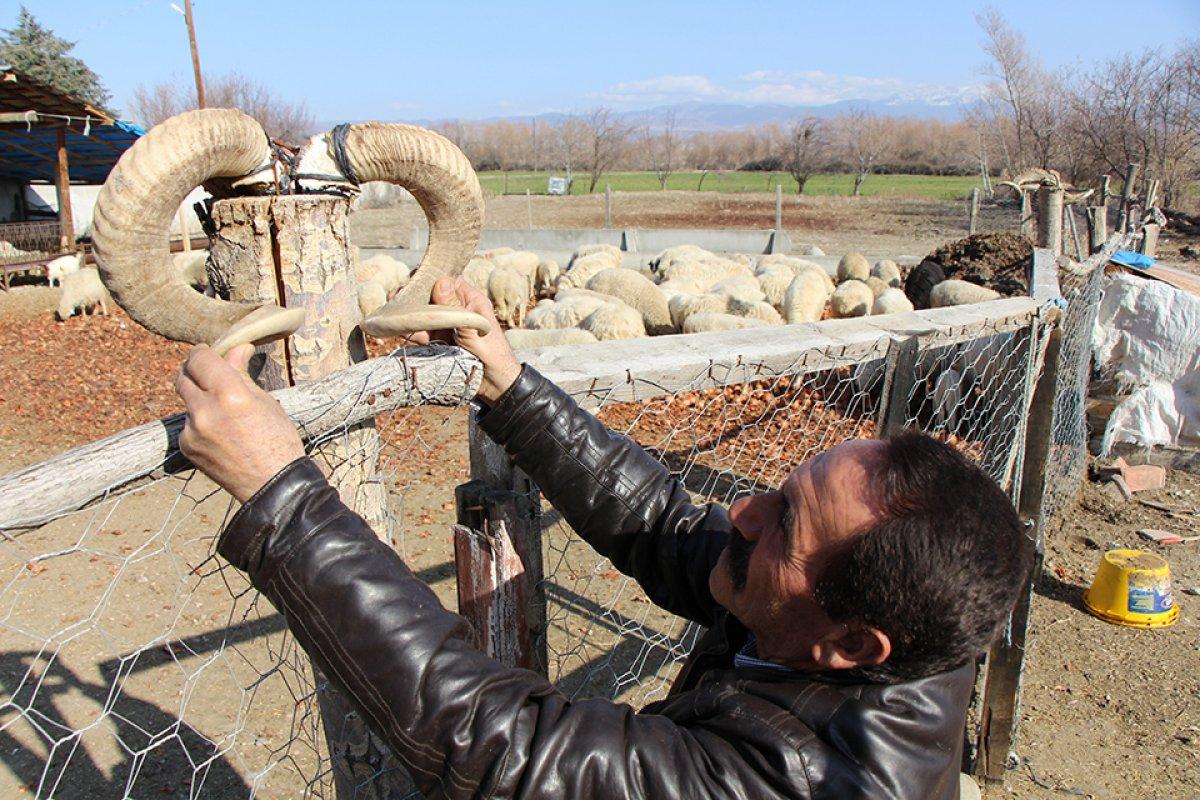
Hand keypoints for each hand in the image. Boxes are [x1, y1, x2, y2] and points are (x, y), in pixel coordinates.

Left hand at [175, 344, 305, 502]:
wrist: (273, 486)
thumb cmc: (278, 442)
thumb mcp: (266, 401)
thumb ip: (242, 373)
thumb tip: (237, 348)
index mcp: (229, 394)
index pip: (200, 358)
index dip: (204, 352)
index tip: (210, 352)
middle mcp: (205, 410)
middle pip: (184, 376)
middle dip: (196, 371)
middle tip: (211, 374)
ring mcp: (192, 430)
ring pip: (186, 400)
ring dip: (199, 398)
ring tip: (224, 412)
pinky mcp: (186, 446)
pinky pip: (187, 424)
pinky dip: (200, 422)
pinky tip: (221, 434)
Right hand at [403, 276, 521, 404]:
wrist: (494, 384)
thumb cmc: (492, 352)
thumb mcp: (472, 327)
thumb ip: (454, 307)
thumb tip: (440, 281)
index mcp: (470, 299)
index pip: (446, 281)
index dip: (429, 278)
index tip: (413, 281)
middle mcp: (455, 309)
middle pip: (430, 297)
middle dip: (414, 298)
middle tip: (398, 298)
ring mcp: (445, 325)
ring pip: (422, 315)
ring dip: (411, 317)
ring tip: (398, 316)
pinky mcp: (437, 341)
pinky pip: (420, 333)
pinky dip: (411, 333)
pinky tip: (403, 331)